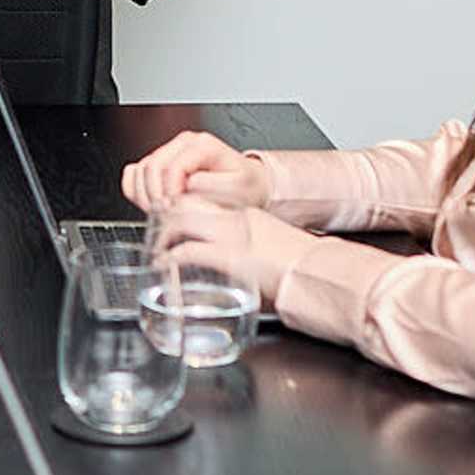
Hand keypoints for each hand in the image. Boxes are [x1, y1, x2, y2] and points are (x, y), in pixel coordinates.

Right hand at [123, 131, 272, 211]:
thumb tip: (189, 184)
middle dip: (155, 195)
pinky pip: (134, 173)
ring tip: (159, 213)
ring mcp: (169, 151)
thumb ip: (214, 186)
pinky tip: (150, 204)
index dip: (170, 191)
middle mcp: (183, 143)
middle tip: (164, 215)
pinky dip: (136, 190)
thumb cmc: (245, 186)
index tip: (174, 210)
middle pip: (152, 166)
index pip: (174, 166)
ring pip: (140, 170)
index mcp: (202, 145)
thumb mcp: (238, 188)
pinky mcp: (160, 162)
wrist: (248, 184)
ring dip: (144, 195)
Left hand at [151, 195, 316, 309]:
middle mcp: (236, 220)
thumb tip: (246, 271)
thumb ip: (255, 252)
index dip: (182, 209)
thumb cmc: (302, 268)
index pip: (206, 201)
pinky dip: (170, 258)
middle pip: (187, 204)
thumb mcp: (274, 250)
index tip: (171, 221)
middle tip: (155, 234)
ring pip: (180, 222)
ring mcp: (230, 237)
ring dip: (162, 236)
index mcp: (247, 216)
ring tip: (156, 251)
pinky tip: (164, 266)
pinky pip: (187, 251)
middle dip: (164, 218)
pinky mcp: (228, 257)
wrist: (318, 273)